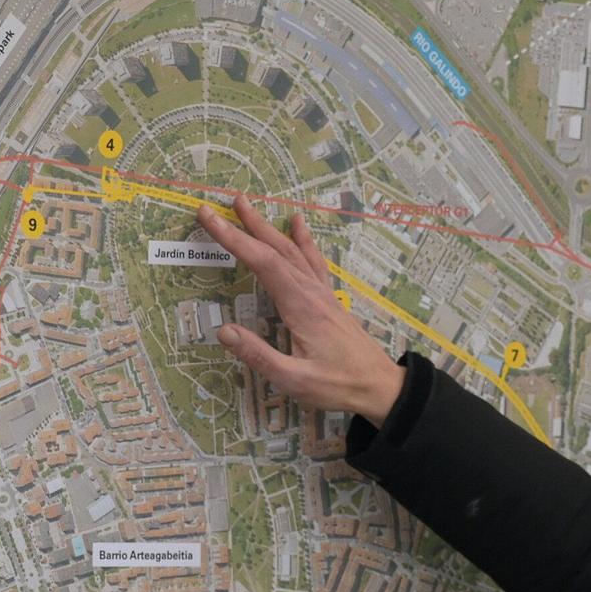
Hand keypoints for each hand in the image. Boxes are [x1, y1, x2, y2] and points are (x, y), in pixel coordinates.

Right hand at [198, 196, 406, 423]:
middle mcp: (312, 293)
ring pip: (294, 251)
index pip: (263, 263)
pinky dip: (303, 239)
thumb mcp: (294, 380)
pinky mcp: (329, 300)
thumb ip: (258, 355)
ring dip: (269, 228)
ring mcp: (323, 294)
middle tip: (222, 204)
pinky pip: (313, 261)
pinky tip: (299, 224)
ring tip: (248, 206)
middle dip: (247, 225)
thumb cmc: (338, 386)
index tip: (209, 218)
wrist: (381, 387)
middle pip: (277, 250)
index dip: (234, 239)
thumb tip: (223, 331)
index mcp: (301, 307)